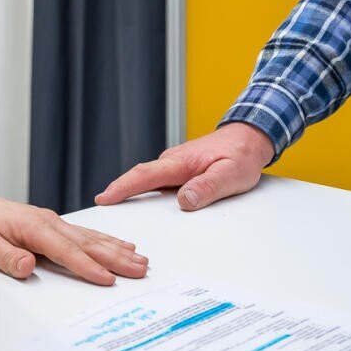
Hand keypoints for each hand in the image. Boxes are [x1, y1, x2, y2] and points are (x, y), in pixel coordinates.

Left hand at [0, 182, 148, 285]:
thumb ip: (6, 257)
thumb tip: (27, 266)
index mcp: (34, 227)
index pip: (66, 251)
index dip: (88, 266)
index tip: (108, 279)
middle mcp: (50, 223)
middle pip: (88, 243)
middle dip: (116, 257)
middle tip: (140, 269)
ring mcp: (54, 223)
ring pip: (92, 238)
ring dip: (117, 249)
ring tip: (140, 259)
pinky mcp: (54, 226)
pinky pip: (86, 234)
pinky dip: (107, 240)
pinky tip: (121, 245)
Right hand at [96, 123, 275, 210]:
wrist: (250, 138)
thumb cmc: (241, 155)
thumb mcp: (230, 175)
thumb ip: (207, 188)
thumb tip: (183, 201)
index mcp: (181, 162)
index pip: (145, 175)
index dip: (122, 188)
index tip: (103, 199)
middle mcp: (173, 161)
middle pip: (140, 179)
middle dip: (118, 193)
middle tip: (100, 212)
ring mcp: (175, 165)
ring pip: (148, 181)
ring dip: (131, 193)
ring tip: (115, 213)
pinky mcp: (180, 169)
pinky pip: (158, 182)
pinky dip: (146, 192)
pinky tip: (142, 205)